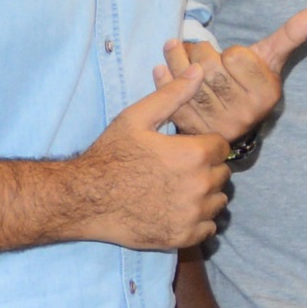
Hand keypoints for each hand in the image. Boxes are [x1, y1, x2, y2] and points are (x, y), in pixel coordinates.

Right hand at [70, 68, 234, 251]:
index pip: (221, 146)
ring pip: (218, 201)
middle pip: (222, 174)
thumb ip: (173, 95)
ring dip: (205, 195)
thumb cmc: (109, 156)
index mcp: (194, 154)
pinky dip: (198, 221)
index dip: (203, 145)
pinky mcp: (184, 237)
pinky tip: (176, 211)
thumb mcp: (137, 117)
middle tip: (177, 170)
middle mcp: (200, 186)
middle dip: (205, 169)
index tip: (183, 149)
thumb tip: (199, 70)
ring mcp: (193, 214)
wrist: (84, 199)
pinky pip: (209, 228)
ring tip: (176, 190)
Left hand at [157, 6, 306, 141]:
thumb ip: (292, 33)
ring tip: (177, 50)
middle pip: (209, 66)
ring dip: (177, 58)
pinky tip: (164, 67)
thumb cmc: (249, 81)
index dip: (231, 51)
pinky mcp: (190, 128)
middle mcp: (242, 114)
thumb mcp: (271, 58)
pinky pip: (170, 94)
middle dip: (200, 51)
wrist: (229, 120)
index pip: (236, 56)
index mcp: (265, 95)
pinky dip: (163, 76)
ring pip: (186, 78)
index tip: (233, 58)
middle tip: (200, 51)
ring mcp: (214, 124)